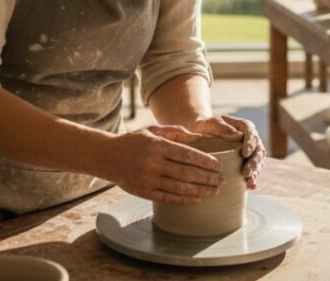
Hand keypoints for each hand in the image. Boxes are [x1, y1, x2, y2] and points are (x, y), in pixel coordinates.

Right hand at [100, 125, 224, 203]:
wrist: (107, 157)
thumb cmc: (134, 141)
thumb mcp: (152, 130)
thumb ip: (175, 132)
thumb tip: (198, 136)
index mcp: (157, 146)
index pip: (187, 155)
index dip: (206, 162)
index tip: (219, 166)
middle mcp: (153, 164)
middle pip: (187, 173)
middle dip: (208, 178)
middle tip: (222, 180)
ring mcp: (148, 180)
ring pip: (180, 188)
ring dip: (201, 191)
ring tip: (215, 191)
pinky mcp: (144, 192)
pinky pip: (169, 198)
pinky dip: (186, 199)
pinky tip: (198, 198)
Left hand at [189, 115, 265, 189]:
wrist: (201, 134)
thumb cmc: (206, 126)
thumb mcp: (211, 123)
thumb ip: (222, 127)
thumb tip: (238, 136)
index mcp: (244, 127)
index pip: (251, 134)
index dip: (250, 144)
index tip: (245, 153)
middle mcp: (251, 140)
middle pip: (257, 151)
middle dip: (254, 163)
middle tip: (246, 172)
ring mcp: (250, 153)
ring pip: (258, 163)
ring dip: (255, 173)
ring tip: (249, 182)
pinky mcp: (246, 164)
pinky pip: (252, 172)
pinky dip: (252, 179)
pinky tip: (250, 187)